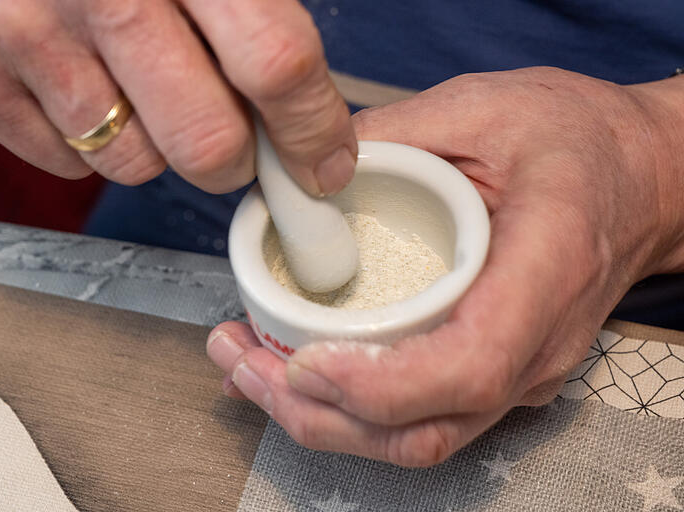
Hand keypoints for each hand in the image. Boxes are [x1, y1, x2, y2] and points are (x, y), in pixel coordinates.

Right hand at [0, 0, 355, 194]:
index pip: (275, 63)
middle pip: (208, 143)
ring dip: (155, 144)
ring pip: (137, 165)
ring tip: (134, 84)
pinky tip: (81, 84)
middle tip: (231, 138)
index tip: (323, 164)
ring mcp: (27, 30)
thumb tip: (316, 118)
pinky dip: (90, 142)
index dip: (311, 129)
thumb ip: (260, 14)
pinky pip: (69, 165)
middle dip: (235, 160)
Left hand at [207, 67, 683, 465]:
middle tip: (239, 361)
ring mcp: (518, 374)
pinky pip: (417, 418)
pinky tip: (290, 374)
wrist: (640, 179)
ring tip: (245, 368)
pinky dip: (346, 410)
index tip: (302, 361)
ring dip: (321, 419)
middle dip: (318, 412)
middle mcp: (535, 345)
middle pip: (424, 428)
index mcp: (545, 271)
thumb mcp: (485, 109)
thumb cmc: (578, 141)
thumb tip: (303, 171)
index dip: (378, 384)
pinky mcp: (494, 376)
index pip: (467, 364)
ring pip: (414, 439)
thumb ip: (394, 136)